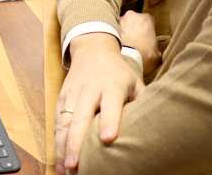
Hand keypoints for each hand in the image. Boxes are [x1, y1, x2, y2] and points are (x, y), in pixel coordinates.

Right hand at [55, 33, 143, 173]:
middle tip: (76, 165)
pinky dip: (57, 141)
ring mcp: (73, 94)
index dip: (109, 121)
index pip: (110, 105)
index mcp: (112, 86)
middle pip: (80, 118)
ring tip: (65, 168)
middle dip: (76, 143)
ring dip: (63, 146)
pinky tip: (59, 159)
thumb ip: (141, 104)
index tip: (107, 139)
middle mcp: (89, 90)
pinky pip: (57, 122)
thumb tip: (154, 132)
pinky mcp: (61, 98)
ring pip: (65, 122)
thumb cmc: (119, 73)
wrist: (92, 49)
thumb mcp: (135, 83)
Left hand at [118, 10, 159, 77]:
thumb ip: (156, 48)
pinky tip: (116, 44)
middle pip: (134, 20)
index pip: (149, 20)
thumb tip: (156, 51)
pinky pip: (112, 28)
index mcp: (146, 18)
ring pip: (122, 23)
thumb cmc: (143, 55)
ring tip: (124, 43)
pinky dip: (114, 34)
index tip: (147, 38)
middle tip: (135, 40)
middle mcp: (132, 14)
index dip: (148, 30)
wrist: (124, 57)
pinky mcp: (107, 25)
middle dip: (134, 28)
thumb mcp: (157, 54)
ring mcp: (118, 19)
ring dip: (124, 30)